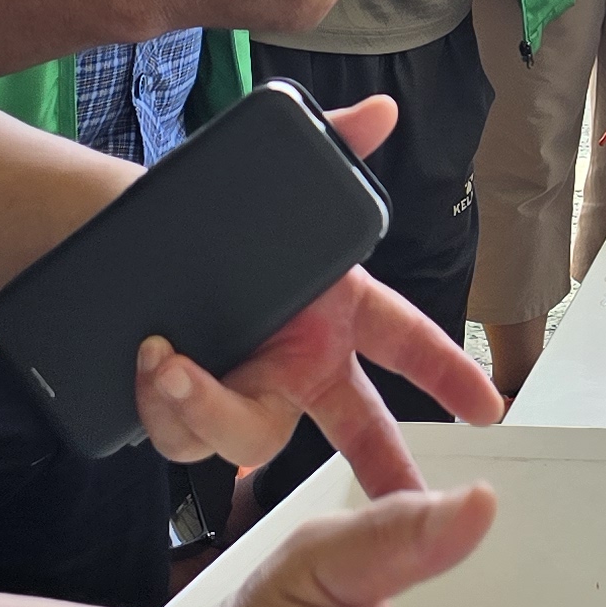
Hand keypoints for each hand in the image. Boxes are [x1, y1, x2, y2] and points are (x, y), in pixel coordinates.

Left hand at [131, 98, 502, 493]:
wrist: (117, 246)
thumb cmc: (210, 221)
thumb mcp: (270, 181)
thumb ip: (331, 144)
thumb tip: (379, 112)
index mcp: (335, 312)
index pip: (408, 342)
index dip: (450, 373)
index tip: (488, 406)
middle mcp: (299, 362)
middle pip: (349, 425)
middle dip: (383, 463)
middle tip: (404, 494)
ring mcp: (246, 391)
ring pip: (247, 435)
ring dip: (212, 406)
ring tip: (169, 361)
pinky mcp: (187, 411)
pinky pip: (184, 434)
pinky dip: (166, 405)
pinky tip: (150, 366)